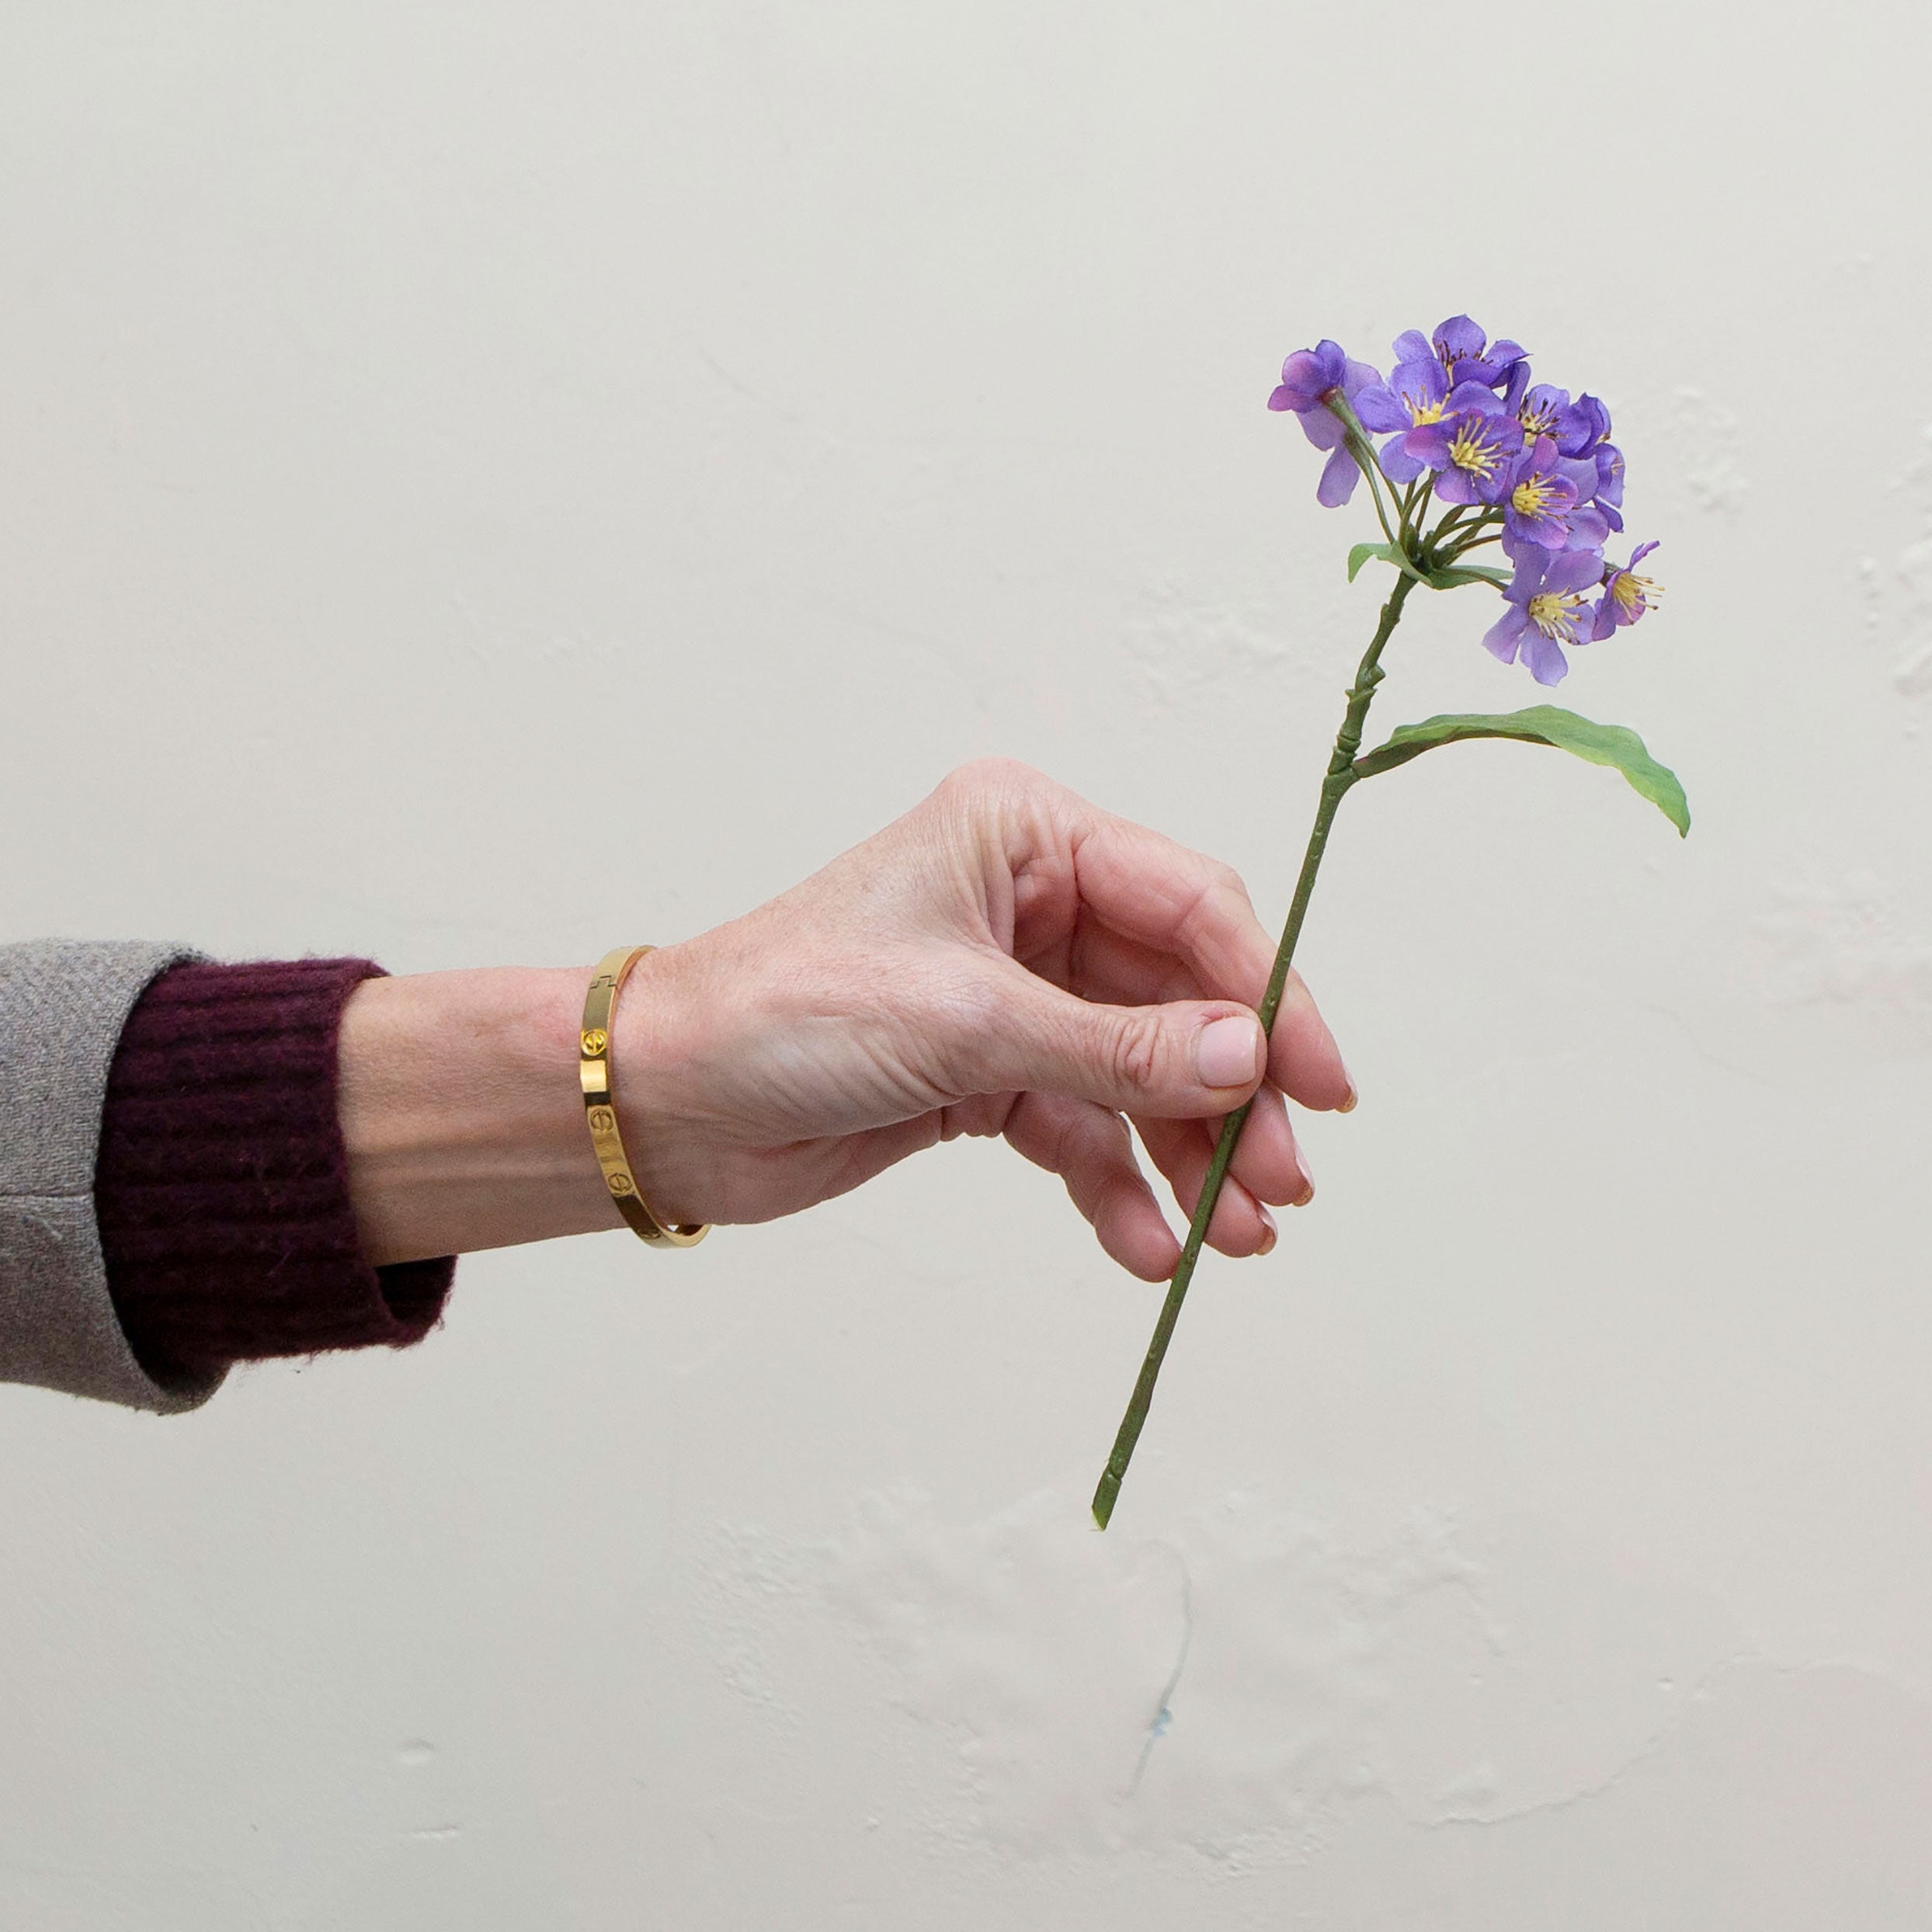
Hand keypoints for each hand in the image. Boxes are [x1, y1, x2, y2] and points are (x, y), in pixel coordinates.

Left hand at [617, 759, 1351, 1278]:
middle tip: (1279, 1185)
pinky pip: (1082, 1128)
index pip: (1189, 904)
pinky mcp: (988, 1072)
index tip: (1319, 1086)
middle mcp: (1029, 903)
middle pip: (1177, 999)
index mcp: (1024, 837)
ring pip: (1139, 1073)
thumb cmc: (783, 1012)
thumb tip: (1248, 1059)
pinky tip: (1148, 1247)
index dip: (1267, 994)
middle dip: (1231, 1097)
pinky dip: (1116, 1187)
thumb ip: (1116, 1048)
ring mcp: (1013, 993)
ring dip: (1188, 1155)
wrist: (666, 1102)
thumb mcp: (966, 1024)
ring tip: (1236, 1237)